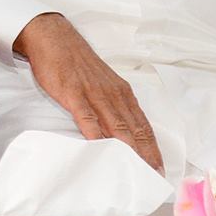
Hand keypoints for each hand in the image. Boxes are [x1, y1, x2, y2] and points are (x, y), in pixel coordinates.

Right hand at [12, 12, 164, 171]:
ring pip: (116, 125)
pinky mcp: (73, 93)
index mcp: (122, 93)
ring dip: (128, 149)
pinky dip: (95, 133)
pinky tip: (101, 148)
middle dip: (146, 154)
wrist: (56, 38)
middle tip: (154, 176)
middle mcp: (113, 94)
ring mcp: (94, 94)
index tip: (160, 167)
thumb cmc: (79, 65)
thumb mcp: (102, 84)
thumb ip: (112, 106)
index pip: (142, 124)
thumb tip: (120, 132)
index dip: (153, 147)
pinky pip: (87, 116)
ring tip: (136, 170)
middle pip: (134, 129)